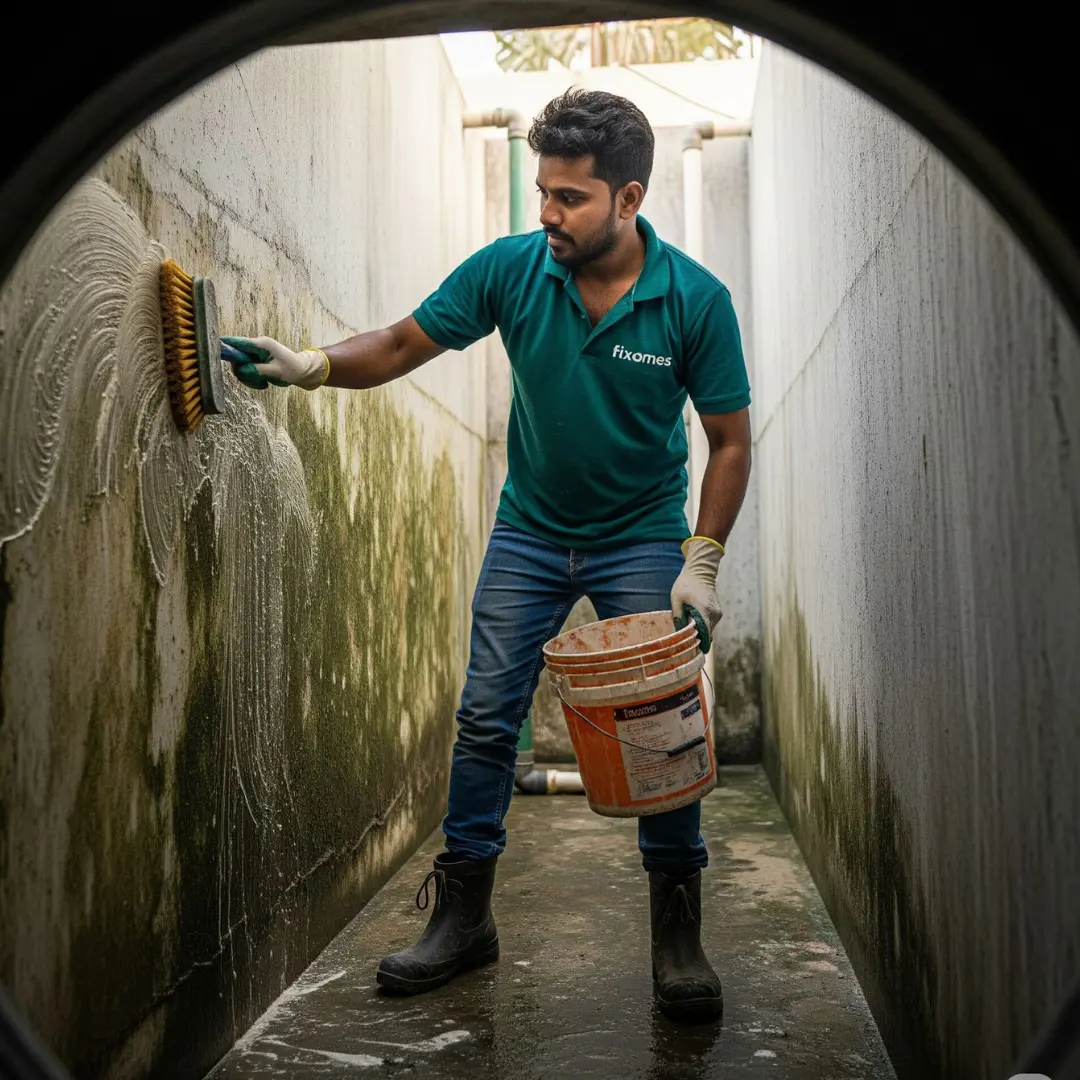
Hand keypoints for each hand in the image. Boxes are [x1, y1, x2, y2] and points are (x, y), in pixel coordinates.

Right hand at [220, 336, 328, 390]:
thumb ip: (257, 370)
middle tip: (256, 380)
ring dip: (249, 378)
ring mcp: (255, 355)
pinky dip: (252, 380)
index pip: (239, 343)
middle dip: (243, 372)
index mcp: (261, 345)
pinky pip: (246, 372)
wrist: (302, 372)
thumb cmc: (292, 369)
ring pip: (240, 368)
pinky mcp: (255, 362)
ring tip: (263, 383)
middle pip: (236, 359)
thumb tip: (241, 371)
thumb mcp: (275, 372)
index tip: (212, 345)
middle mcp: (256, 348)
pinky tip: (263, 384)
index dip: (225, 344)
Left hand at [670, 537, 723, 653]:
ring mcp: (718, 613)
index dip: (699, 646)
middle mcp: (714, 614)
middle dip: (697, 639)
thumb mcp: (676, 600)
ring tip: (687, 626)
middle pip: (707, 634)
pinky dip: (702, 625)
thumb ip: (678, 617)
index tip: (692, 653)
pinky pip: (710, 624)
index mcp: (704, 611)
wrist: (700, 571)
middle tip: (684, 642)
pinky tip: (693, 619)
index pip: (705, 635)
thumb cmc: (685, 584)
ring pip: (708, 630)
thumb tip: (679, 634)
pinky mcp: (718, 612)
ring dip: (699, 631)